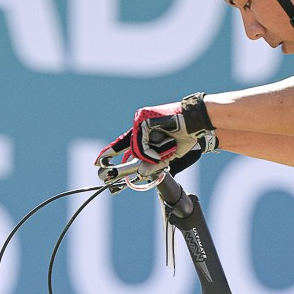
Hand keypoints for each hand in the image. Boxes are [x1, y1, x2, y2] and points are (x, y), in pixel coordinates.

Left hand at [96, 96, 217, 175]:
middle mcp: (139, 124)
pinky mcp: (143, 120)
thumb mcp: (168, 154)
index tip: (98, 162)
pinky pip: (140, 144)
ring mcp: (140, 120)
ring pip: (135, 148)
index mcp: (144, 130)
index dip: (110, 152)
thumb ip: (154, 163)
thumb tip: (141, 172)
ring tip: (164, 151)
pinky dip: (150, 151)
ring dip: (150, 155)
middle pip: (130, 148)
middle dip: (139, 159)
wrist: (196, 120)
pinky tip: (161, 148)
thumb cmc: (186, 135)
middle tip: (145, 161)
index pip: (123, 143)